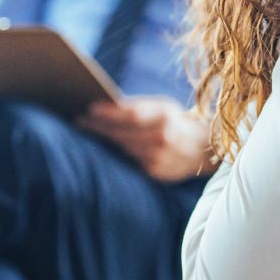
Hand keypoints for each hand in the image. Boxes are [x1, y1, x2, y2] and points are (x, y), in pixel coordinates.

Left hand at [78, 96, 212, 182]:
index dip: (109, 112)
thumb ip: (138, 107)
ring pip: (122, 148)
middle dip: (98, 127)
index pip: (131, 114)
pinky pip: (129, 161)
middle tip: (78, 121)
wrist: (201, 149)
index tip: (89, 108)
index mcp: (165, 115)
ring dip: (103, 141)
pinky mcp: (155, 172)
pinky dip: (115, 154)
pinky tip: (102, 148)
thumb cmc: (174, 122)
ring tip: (86, 132)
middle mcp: (163, 137)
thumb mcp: (162, 107)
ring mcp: (159, 157)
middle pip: (122, 133)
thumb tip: (104, 106)